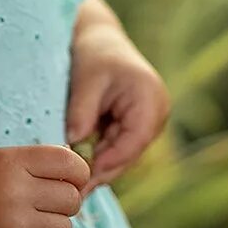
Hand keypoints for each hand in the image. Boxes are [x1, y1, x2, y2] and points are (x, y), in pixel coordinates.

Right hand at [0, 145, 88, 227]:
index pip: (71, 164)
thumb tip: (77, 171)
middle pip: (72, 199)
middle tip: (44, 205)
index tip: (70, 182)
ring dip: (50, 227)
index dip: (78, 175)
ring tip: (27, 223)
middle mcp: (17, 192)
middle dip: (64, 203)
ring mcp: (14, 226)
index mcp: (13, 162)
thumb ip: (33, 162)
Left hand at [65, 19, 170, 194]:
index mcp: (150, 99)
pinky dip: (98, 155)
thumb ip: (81, 112)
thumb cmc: (94, 54)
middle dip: (101, 171)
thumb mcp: (86, 80)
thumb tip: (73, 144)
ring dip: (98, 166)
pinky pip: (116, 148)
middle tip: (73, 189)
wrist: (100, 39)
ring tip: (71, 181)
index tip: (82, 174)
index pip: (134, 142)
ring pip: (122, 156)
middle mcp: (156, 114)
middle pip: (129, 154)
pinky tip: (77, 166)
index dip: (109, 162)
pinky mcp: (135, 126)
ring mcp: (148, 122)